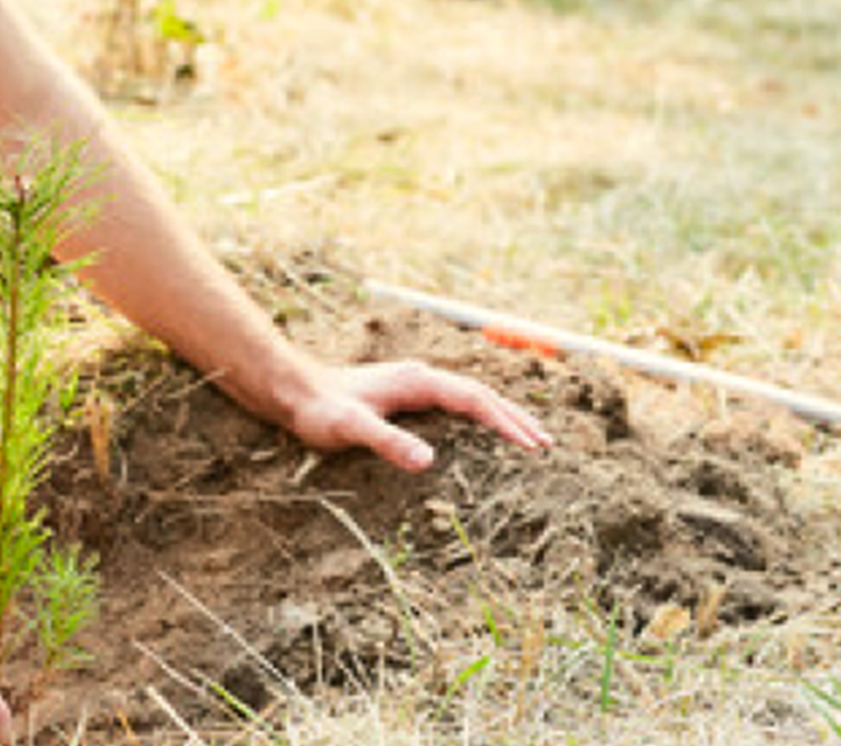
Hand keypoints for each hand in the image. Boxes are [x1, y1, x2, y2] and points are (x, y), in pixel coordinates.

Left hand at [284, 359, 553, 471]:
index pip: (474, 399)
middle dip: (514, 418)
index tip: (533, 447)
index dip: (505, 422)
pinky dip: (480, 418)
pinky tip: (485, 436)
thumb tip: (427, 462)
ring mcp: (415, 386)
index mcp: (417, 381)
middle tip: (547, 445)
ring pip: (470, 398)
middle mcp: (420, 378)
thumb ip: (387, 442)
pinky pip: (455, 406)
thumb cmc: (319, 410)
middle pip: (480, 395)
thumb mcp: (350, 429)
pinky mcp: (407, 397)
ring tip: (530, 440)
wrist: (293, 391)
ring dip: (501, 416)